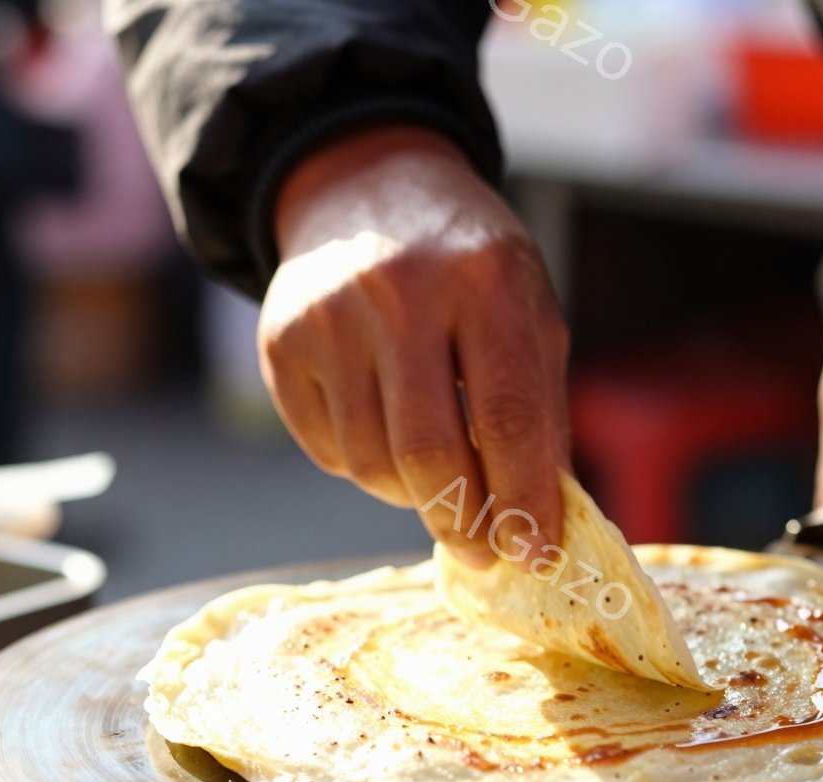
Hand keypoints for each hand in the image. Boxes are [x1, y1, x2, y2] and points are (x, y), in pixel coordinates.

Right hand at [262, 124, 568, 567]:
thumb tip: (542, 518)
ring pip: (371, 463)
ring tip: (438, 476)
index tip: (536, 554)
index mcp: (484, 279)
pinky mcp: (280, 342)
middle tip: (481, 549)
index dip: (524, 499)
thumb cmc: (468, 265)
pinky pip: (327, 450)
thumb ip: (540, 409)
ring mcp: (328, 316)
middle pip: (429, 452)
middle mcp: (398, 291)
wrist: (366, 187)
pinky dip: (364, 466)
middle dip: (462, 520)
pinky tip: (386, 430)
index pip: (507, 417)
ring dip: (412, 495)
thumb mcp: (528, 309)